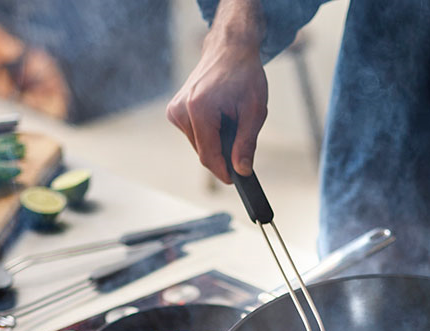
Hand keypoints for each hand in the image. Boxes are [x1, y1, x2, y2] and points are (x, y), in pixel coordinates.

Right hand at [167, 27, 266, 182]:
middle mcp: (181, 110)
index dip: (225, 172)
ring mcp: (175, 111)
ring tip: (230, 120)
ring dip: (217, 142)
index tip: (237, 180)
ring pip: (199, 146)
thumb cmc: (245, 76)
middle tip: (241, 138)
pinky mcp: (174, 111)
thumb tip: (242, 171)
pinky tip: (219, 117)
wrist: (230, 50)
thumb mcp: (254, 112)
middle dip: (224, 153)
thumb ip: (246, 144)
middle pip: (204, 153)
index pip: (209, 156)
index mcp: (199, 110)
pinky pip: (195, 136)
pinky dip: (209, 134)